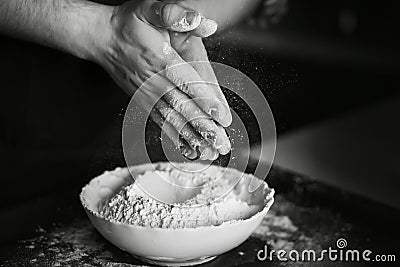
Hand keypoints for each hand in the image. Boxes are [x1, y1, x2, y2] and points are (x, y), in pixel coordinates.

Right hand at [96, 0, 231, 159]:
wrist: (101, 39)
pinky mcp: (144, 102)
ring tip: (210, 154)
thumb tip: (207, 23)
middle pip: (183, 109)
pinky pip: (162, 123)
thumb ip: (176, 14)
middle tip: (222, 144)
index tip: (221, 118)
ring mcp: (148, 95)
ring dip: (193, 139)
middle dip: (204, 128)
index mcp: (160, 61)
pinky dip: (176, 139)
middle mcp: (154, 83)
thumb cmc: (128, 24)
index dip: (205, 101)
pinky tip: (189, 151)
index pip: (187, 84)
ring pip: (173, 121)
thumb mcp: (151, 9)